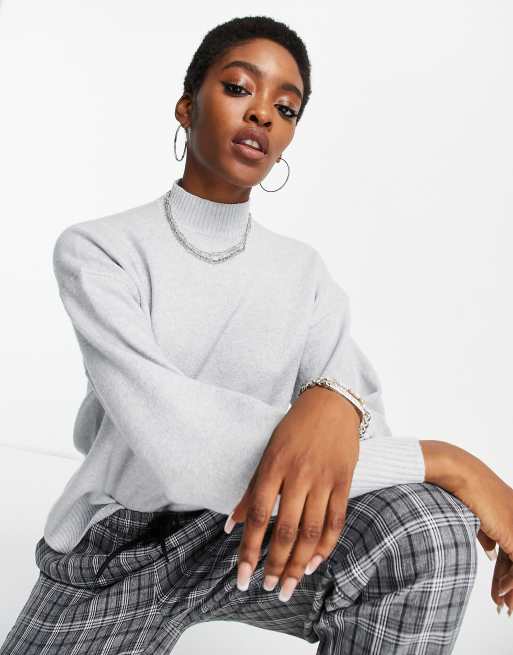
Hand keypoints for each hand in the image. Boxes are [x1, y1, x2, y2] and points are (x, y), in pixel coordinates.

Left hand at [224, 385, 360, 601]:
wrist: (330, 404)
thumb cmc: (294, 428)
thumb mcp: (268, 453)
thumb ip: (252, 490)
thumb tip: (232, 524)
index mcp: (274, 466)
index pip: (259, 517)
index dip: (250, 551)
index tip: (243, 576)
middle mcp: (298, 475)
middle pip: (286, 530)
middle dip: (275, 565)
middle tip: (269, 589)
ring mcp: (324, 479)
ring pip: (311, 531)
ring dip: (298, 563)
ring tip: (289, 586)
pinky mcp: (344, 481)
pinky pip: (336, 521)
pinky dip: (326, 546)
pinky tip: (313, 563)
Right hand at [427, 442, 512, 615]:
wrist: (456, 473)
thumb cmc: (456, 487)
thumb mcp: (475, 516)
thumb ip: (487, 533)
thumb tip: (491, 551)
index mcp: (512, 513)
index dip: (508, 574)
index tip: (500, 591)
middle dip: (512, 586)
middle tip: (505, 606)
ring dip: (511, 588)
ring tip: (502, 604)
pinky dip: (511, 581)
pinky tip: (501, 592)